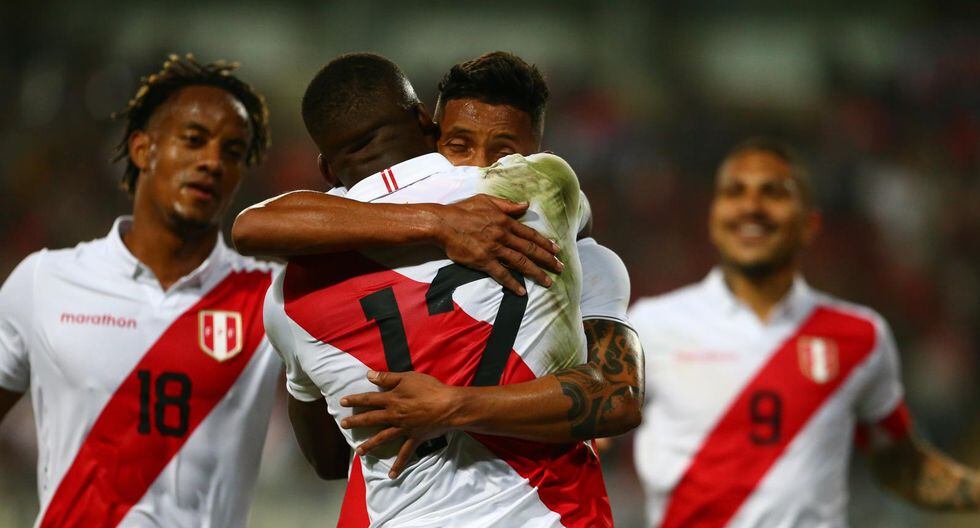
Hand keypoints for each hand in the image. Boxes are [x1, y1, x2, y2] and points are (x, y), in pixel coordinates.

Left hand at [339, 371, 460, 477]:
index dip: (355, 399)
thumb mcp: (408, 377)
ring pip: (383, 438)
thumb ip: (388, 377)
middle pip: (371, 419)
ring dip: (370, 445)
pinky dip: (399, 464)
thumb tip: (369, 375)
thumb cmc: (430, 389)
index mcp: (392, 400)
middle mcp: (394, 416)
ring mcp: (403, 429)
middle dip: (356, 422)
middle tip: (343, 425)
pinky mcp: (414, 438)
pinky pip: (405, 453)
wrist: (449, 406)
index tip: (342, 402)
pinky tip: (391, 474)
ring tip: (359, 452)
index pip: (369, 399)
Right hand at [430, 195, 562, 294]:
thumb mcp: (486, 200)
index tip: (556, 249)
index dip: (544, 242)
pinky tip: (522, 291)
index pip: (530, 233)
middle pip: (530, 249)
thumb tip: (525, 204)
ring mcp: (494, 249)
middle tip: (560, 267)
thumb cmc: (462, 210)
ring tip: (548, 281)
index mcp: (505, 221)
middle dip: (547, 259)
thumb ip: (507, 204)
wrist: (442, 223)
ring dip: (536, 273)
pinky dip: (512, 283)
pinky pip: (501, 274)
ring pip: (520, 262)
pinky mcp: (483, 261)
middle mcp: (503, 235)